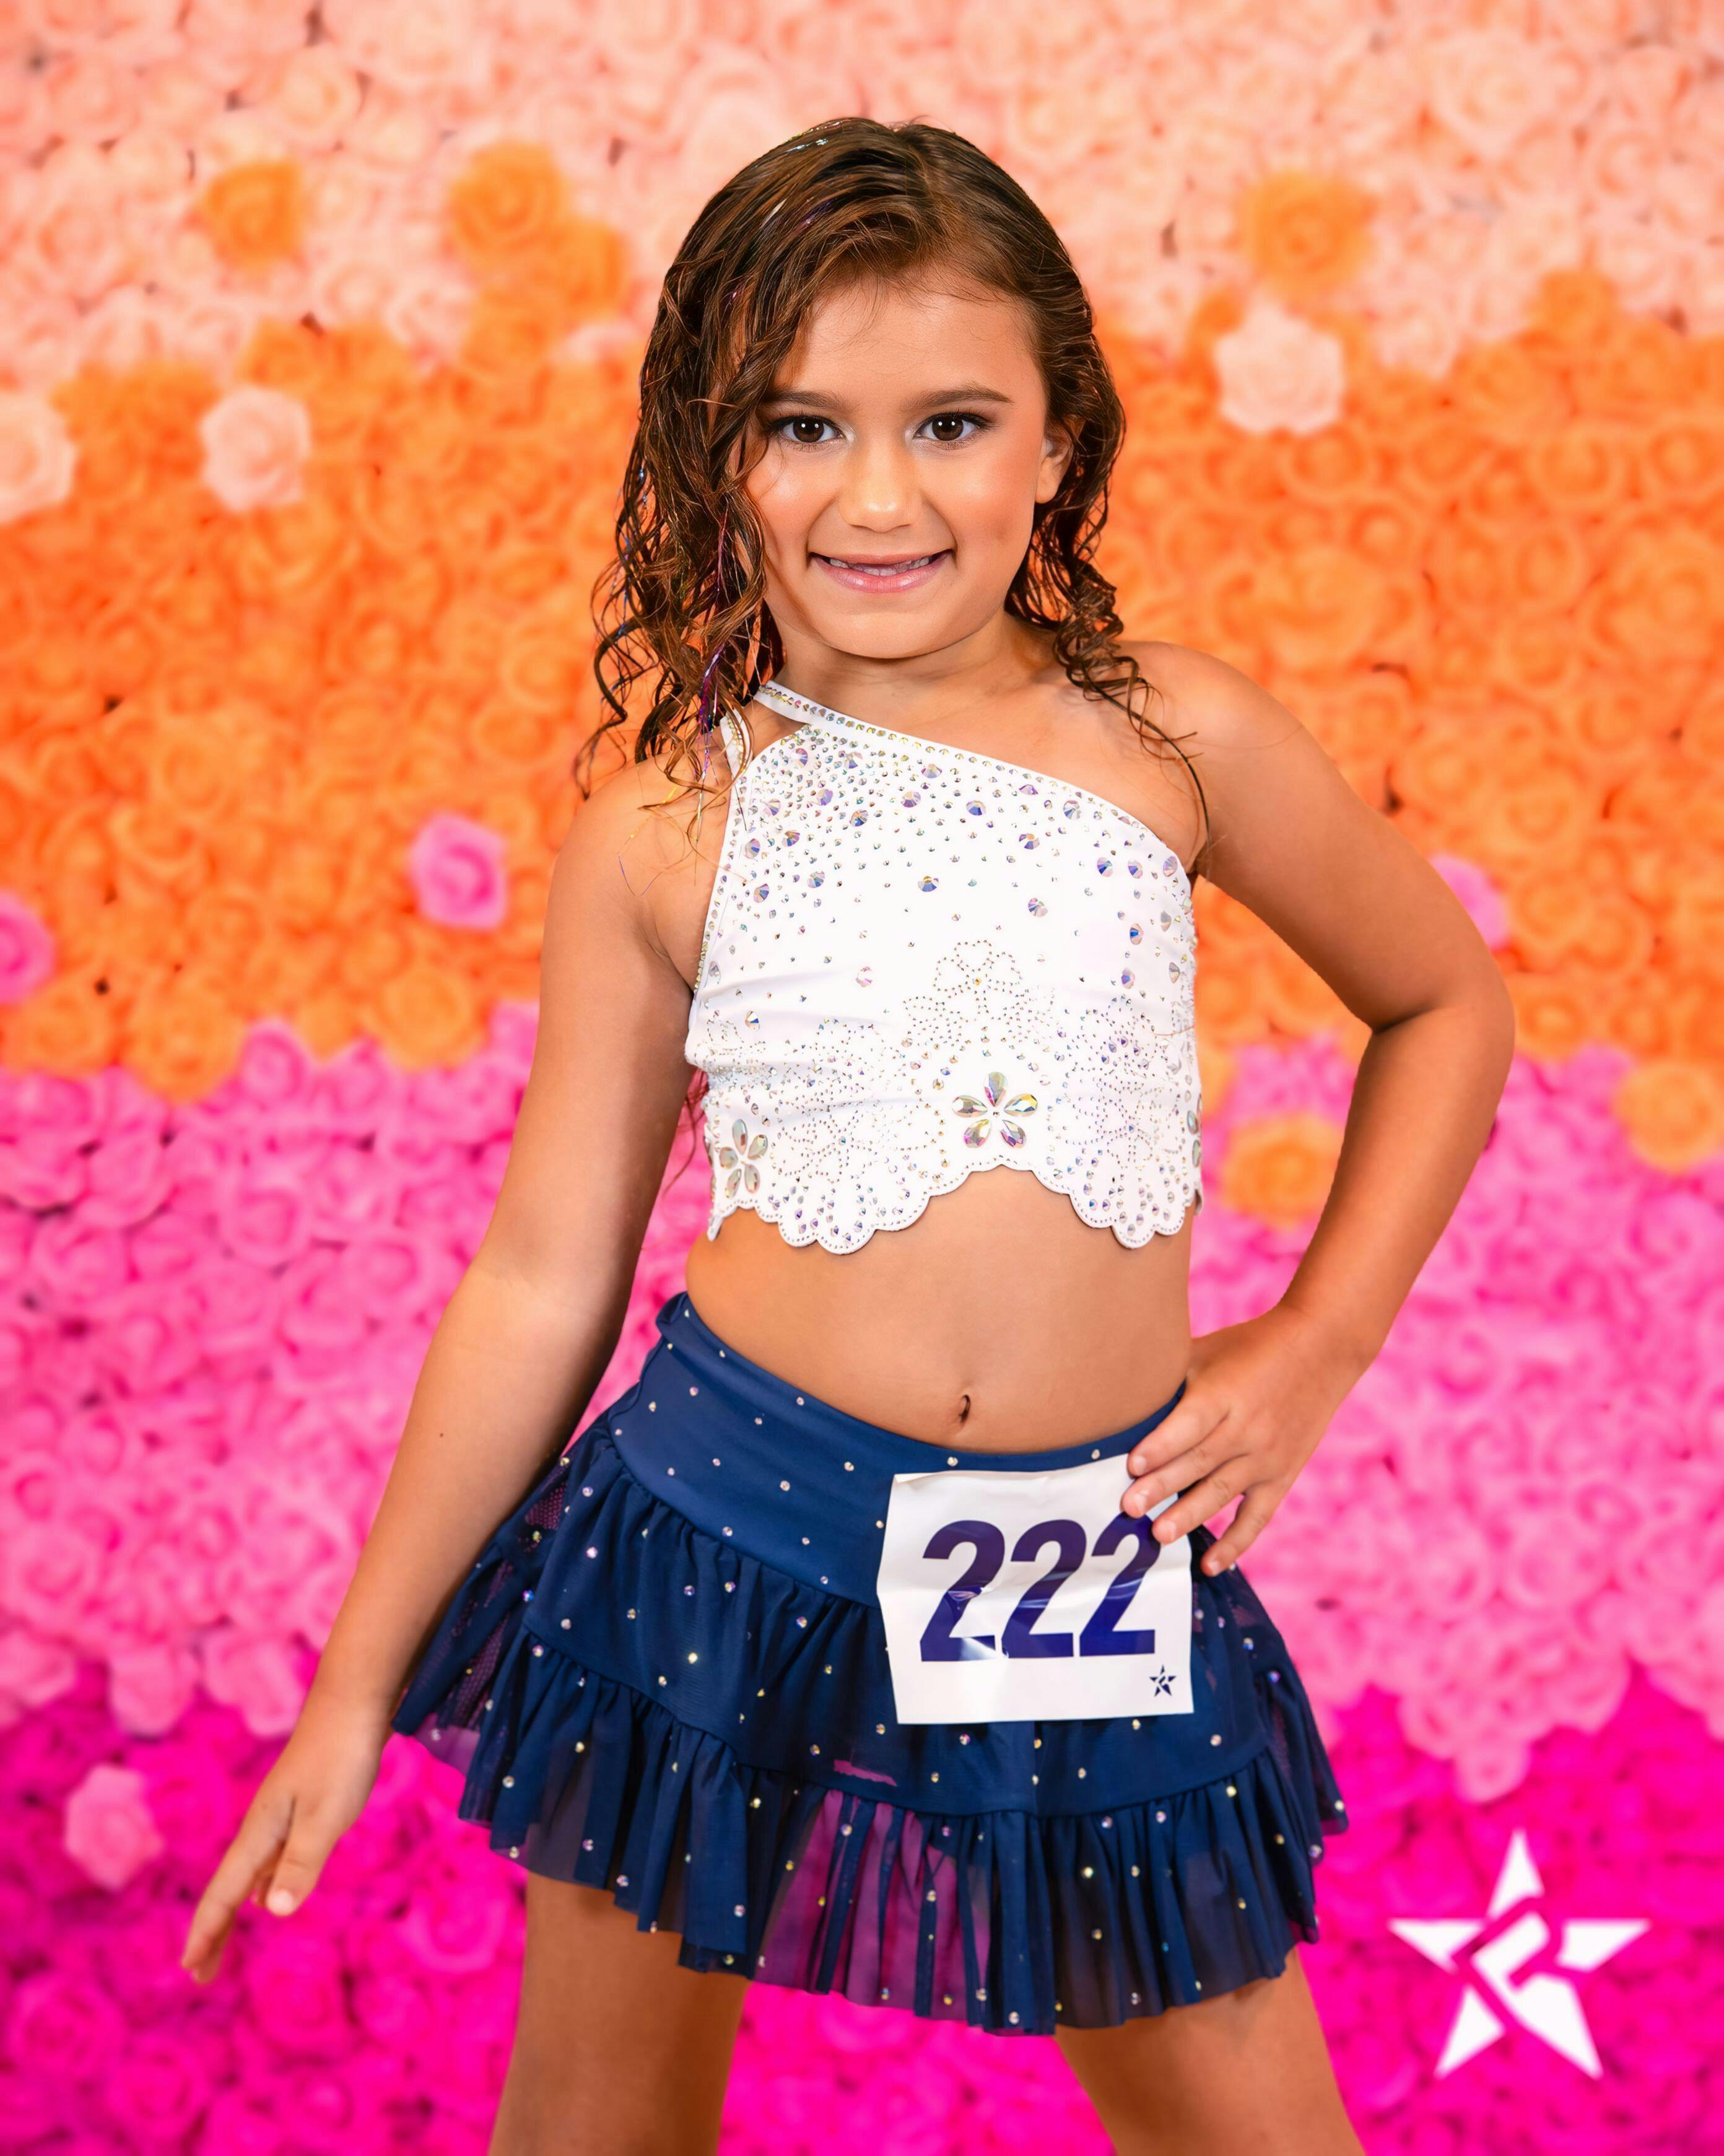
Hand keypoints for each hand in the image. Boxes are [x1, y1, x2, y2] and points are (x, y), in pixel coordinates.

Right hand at [178, 1688, 391, 1984]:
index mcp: (262, 1831)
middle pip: (230, 1889)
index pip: (226, 1892)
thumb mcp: (326, 1815)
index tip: (191, 1970)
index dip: (208, 1932)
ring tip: (221, 1945)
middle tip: (199, 1975)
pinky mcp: (301, 1808)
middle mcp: (263, 1827)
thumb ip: (301, 1861)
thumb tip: (274, 1911)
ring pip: (249, 1876)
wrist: (353, 1701)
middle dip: (214, 1931)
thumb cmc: (341, 1756)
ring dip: (234, 1911)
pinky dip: (261, 1886)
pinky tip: (268, 1896)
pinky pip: (270, 1860)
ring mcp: (280, 1817)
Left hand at [1120, 1302, 1363, 1575]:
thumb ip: (1171, 1379)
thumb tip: (1118, 1400)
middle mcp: (1247, 1428)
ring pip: (1223, 1491)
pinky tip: (1210, 1566)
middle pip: (1200, 1461)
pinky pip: (1257, 1516)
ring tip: (1159, 1536)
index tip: (1132, 1465)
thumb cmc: (1249, 1348)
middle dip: (1162, 1487)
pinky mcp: (1283, 1475)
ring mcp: (1267, 1455)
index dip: (1162, 1445)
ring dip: (1190, 1516)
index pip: (1191, 1424)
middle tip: (1128, 1509)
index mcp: (1225, 1393)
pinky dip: (1235, 1543)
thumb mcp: (1209, 1351)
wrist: (1320, 1349)